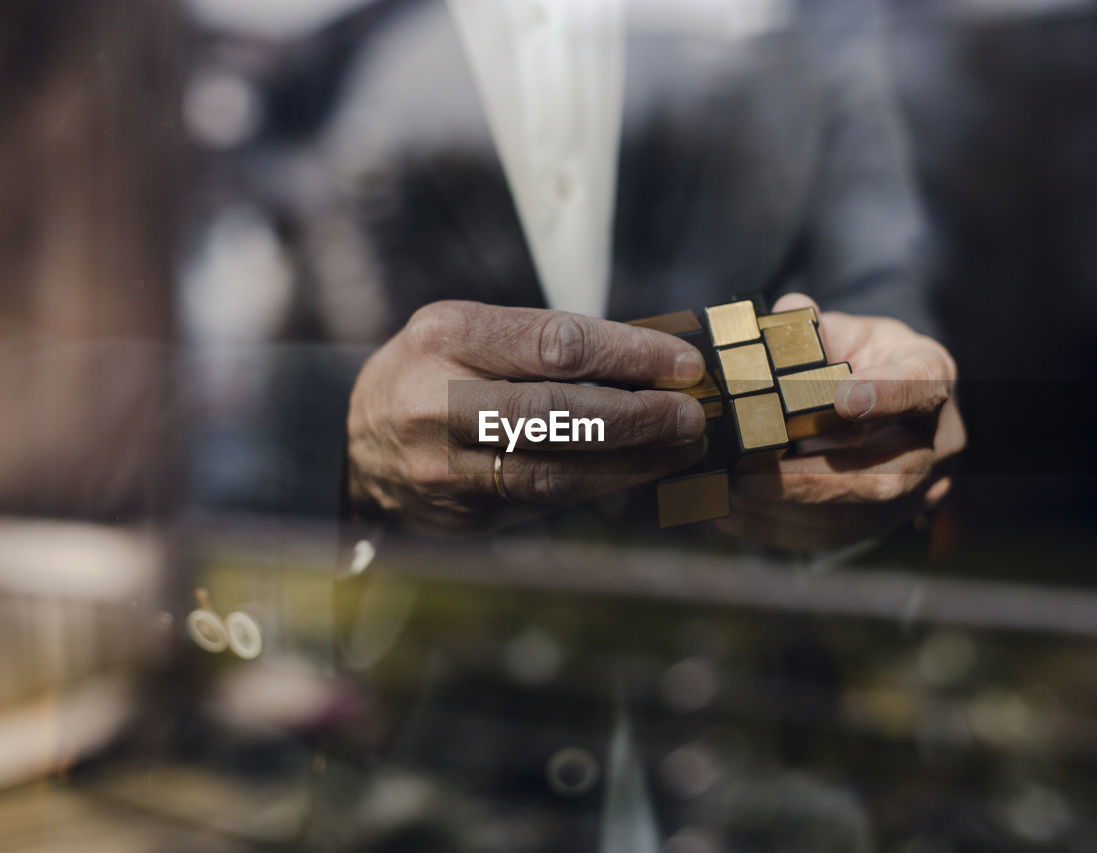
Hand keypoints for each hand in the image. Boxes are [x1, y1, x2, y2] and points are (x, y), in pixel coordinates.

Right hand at [347, 300, 707, 533]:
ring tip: (683, 446)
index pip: (554, 344)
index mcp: (445, 337)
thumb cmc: (434, 371)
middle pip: (556, 412)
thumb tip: (652, 360)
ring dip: (632, 459)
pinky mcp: (460, 511)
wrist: (353, 443)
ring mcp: (444, 465)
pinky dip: (601, 485)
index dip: (630, 354)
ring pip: (554, 468)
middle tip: (693, 414)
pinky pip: (543, 501)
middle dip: (638, 415)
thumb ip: (543, 342)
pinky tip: (641, 472)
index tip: (684, 361)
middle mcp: (437, 401)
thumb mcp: (467, 332)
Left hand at [717, 294, 964, 550]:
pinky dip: (778, 529)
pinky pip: (836, 536)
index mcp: (931, 376)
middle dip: (813, 480)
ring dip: (788, 510)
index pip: (919, 386)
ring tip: (731, 498)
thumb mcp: (850, 329)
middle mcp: (937, 440)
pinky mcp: (885, 520)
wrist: (893, 397)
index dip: (885, 395)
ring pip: (860, 514)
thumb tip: (780, 316)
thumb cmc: (865, 356)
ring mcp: (917, 490)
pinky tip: (732, 517)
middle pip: (887, 474)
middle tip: (749, 476)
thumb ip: (813, 326)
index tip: (842, 398)